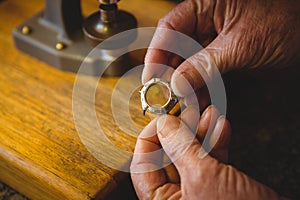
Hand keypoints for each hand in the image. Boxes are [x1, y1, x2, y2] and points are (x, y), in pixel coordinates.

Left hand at [130, 106, 284, 198]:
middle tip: (189, 112)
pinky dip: (216, 143)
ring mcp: (196, 193)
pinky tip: (221, 128)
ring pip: (191, 156)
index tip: (164, 119)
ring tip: (209, 114)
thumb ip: (180, 148)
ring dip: (202, 133)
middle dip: (181, 131)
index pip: (143, 164)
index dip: (151, 137)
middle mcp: (175, 199)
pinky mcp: (216, 189)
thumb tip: (164, 124)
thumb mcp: (203, 176)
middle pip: (168, 157)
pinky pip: (210, 162)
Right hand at [143, 0, 299, 97]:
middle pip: (176, 47)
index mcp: (206, 5)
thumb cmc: (286, 23)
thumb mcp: (240, 45)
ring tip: (182, 101)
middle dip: (170, 73)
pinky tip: (198, 99)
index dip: (157, 53)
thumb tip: (177, 82)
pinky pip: (204, 71)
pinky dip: (200, 86)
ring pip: (189, 62)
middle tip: (165, 95)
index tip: (151, 77)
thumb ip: (205, 64)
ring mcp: (214, 39)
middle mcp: (207, 20)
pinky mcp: (223, 54)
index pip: (170, 28)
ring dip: (184, 83)